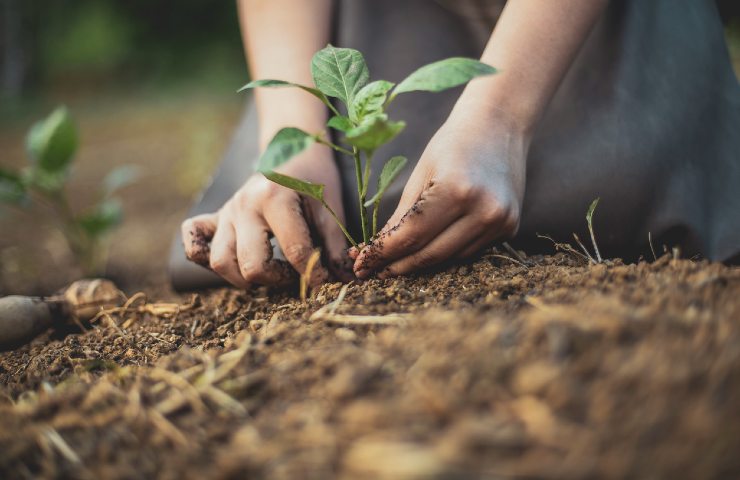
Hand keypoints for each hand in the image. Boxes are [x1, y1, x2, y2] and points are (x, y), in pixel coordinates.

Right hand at [181, 145, 349, 287]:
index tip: (325, 282)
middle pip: (250, 265)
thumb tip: (344, 281)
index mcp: (274, 198)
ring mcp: (226, 212)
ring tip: (269, 272)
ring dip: (244, 278)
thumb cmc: (314, 179)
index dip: (314, 275)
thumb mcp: (330, 208)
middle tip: (294, 275)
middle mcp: (244, 205)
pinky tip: (232, 262)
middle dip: (277, 280)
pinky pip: (194, 243)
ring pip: (220, 262)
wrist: (292, 149)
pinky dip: (204, 258)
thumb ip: (334, 245)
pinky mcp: (215, 217)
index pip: (294, 252)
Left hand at [350, 108, 527, 278]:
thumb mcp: (420, 175)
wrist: (499, 125)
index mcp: (456, 190)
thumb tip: (375, 252)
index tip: (360, 265)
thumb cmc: (452, 145)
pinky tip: (428, 249)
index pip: (411, 236)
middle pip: (430, 255)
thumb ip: (400, 217)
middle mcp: (483, 210)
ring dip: (420, 263)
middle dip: (397, 266)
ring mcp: (501, 221)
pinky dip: (446, 252)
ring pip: (450, 258)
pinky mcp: (511, 226)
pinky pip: (469, 251)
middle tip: (371, 272)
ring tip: (395, 263)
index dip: (382, 255)